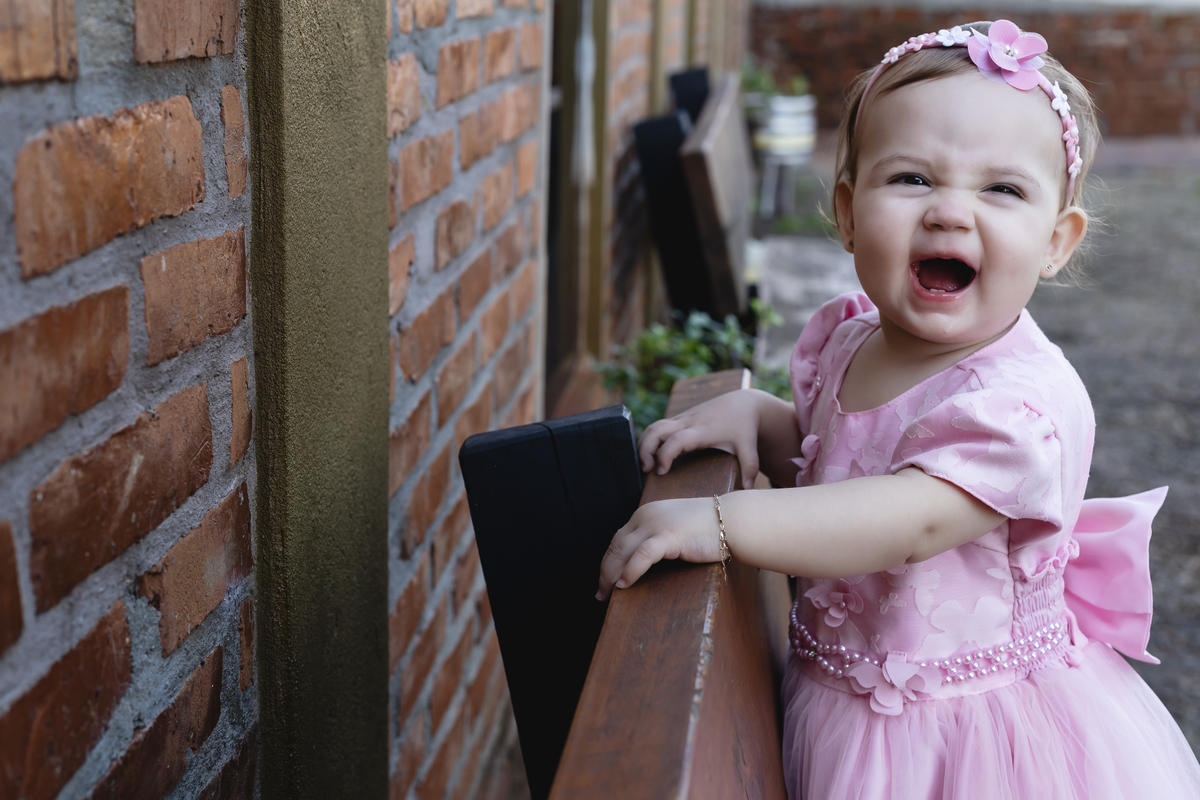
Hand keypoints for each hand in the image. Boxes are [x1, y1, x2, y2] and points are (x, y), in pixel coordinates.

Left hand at [596, 496, 720, 600]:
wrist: (731, 520)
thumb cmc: (708, 527)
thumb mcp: (674, 527)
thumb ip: (657, 536)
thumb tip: (641, 559)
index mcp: (645, 513)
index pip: (618, 539)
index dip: (608, 560)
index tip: (604, 579)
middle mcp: (645, 516)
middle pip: (615, 546)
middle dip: (604, 570)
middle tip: (600, 593)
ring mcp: (656, 525)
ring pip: (623, 550)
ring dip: (611, 574)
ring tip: (606, 593)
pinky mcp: (669, 536)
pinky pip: (643, 555)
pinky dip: (630, 570)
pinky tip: (624, 584)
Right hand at [638, 390, 764, 489]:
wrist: (742, 403)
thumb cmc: (744, 426)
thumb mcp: (749, 446)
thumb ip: (750, 467)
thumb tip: (749, 488)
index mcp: (702, 430)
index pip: (676, 440)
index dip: (664, 455)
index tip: (661, 471)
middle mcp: (688, 422)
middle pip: (656, 430)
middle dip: (645, 449)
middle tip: (646, 470)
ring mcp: (682, 418)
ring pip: (653, 426)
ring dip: (644, 444)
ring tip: (645, 466)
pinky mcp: (679, 419)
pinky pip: (657, 426)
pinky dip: (649, 440)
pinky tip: (650, 456)